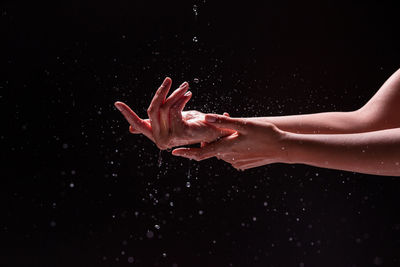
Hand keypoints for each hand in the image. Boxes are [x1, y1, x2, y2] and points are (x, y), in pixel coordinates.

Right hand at [114, 77, 233, 148]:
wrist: (217, 131)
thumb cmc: (196, 124)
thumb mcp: (172, 119)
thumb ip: (154, 122)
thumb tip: (130, 129)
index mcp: (157, 137)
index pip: (138, 125)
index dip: (127, 113)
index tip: (117, 103)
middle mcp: (161, 141)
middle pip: (152, 110)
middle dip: (160, 93)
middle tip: (168, 80)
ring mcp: (170, 139)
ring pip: (164, 107)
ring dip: (175, 93)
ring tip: (185, 87)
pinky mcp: (180, 133)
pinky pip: (174, 109)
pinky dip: (181, 99)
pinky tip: (188, 94)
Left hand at [172, 114, 288, 169]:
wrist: (284, 148)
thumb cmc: (265, 133)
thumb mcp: (244, 124)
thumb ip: (223, 122)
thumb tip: (205, 118)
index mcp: (225, 148)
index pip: (200, 154)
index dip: (186, 153)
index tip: (173, 152)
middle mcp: (228, 158)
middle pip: (213, 148)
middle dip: (212, 138)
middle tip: (222, 121)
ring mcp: (236, 162)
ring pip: (223, 150)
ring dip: (224, 141)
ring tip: (236, 129)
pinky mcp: (244, 163)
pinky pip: (232, 154)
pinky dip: (232, 147)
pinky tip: (245, 139)